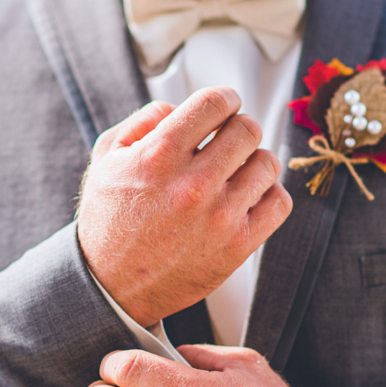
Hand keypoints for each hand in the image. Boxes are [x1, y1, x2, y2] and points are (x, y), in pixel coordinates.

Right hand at [76, 87, 291, 326]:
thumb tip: (178, 107)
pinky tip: (248, 196)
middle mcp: (192, 185)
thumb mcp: (106, 160)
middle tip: (227, 140)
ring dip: (253, 161)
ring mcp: (219, 217)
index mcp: (158, 156)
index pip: (215, 103)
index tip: (225, 105)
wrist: (111, 287)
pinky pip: (279, 203)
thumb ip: (141, 122)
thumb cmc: (108, 222)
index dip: (224, 98)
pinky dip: (269, 194)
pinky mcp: (238, 246)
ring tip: (235, 172)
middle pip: (247, 129)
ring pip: (267, 163)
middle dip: (238, 128)